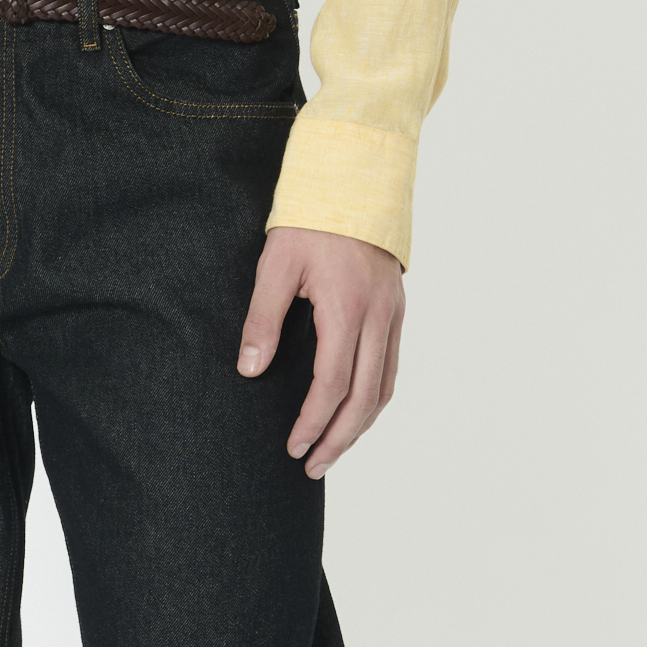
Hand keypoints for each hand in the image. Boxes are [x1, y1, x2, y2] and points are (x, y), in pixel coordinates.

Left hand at [236, 226, 404, 478]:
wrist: (356, 178)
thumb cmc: (310, 219)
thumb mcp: (275, 264)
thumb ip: (262, 318)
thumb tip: (249, 370)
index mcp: (347, 307)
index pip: (332, 383)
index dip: (313, 422)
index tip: (293, 447)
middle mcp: (378, 317)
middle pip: (365, 398)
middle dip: (339, 439)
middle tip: (313, 469)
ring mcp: (393, 315)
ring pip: (385, 387)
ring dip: (361, 426)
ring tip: (334, 451)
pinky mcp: (397, 310)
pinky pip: (392, 367)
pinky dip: (375, 399)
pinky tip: (356, 414)